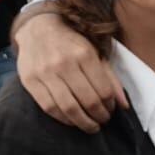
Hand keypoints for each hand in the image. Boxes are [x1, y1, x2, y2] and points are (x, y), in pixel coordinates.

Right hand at [15, 10, 127, 131]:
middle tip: (103, 121)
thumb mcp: (95, 53)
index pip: (103, 89)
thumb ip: (110, 78)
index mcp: (84, 54)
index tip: (111, 109)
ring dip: (83, 122)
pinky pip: (49, 107)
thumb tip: (124, 105)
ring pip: (68, 108)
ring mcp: (45, 73)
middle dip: (99, 116)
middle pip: (87, 101)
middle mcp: (64, 63)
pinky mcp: (29, 81)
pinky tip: (72, 120)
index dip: (110, 105)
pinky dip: (63, 119)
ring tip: (90, 126)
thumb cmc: (71, 42)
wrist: (37, 28)